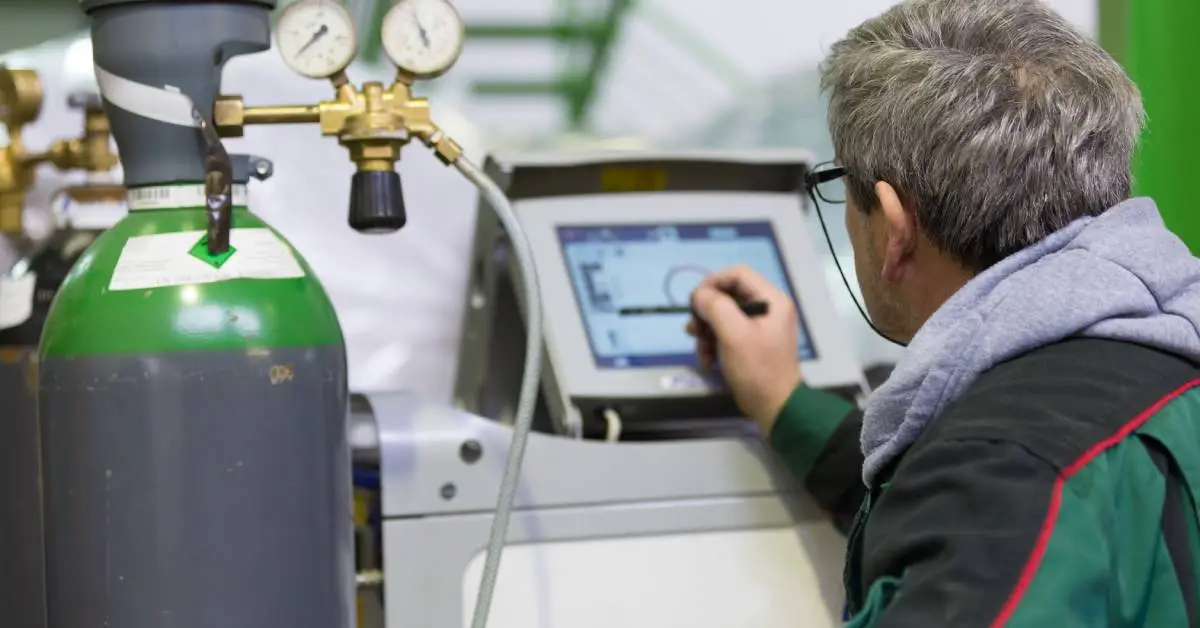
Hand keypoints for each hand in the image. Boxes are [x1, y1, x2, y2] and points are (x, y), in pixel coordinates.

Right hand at [688, 266, 802, 432]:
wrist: (774, 406)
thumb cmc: (757, 369)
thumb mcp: (734, 335)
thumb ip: (716, 307)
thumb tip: (699, 295)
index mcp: (772, 299)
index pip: (737, 274)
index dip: (713, 283)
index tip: (695, 301)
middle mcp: (767, 307)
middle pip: (727, 295)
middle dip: (707, 314)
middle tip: (694, 331)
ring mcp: (759, 325)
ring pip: (723, 315)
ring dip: (706, 332)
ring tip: (701, 351)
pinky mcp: (751, 341)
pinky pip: (726, 332)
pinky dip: (713, 343)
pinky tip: (707, 360)